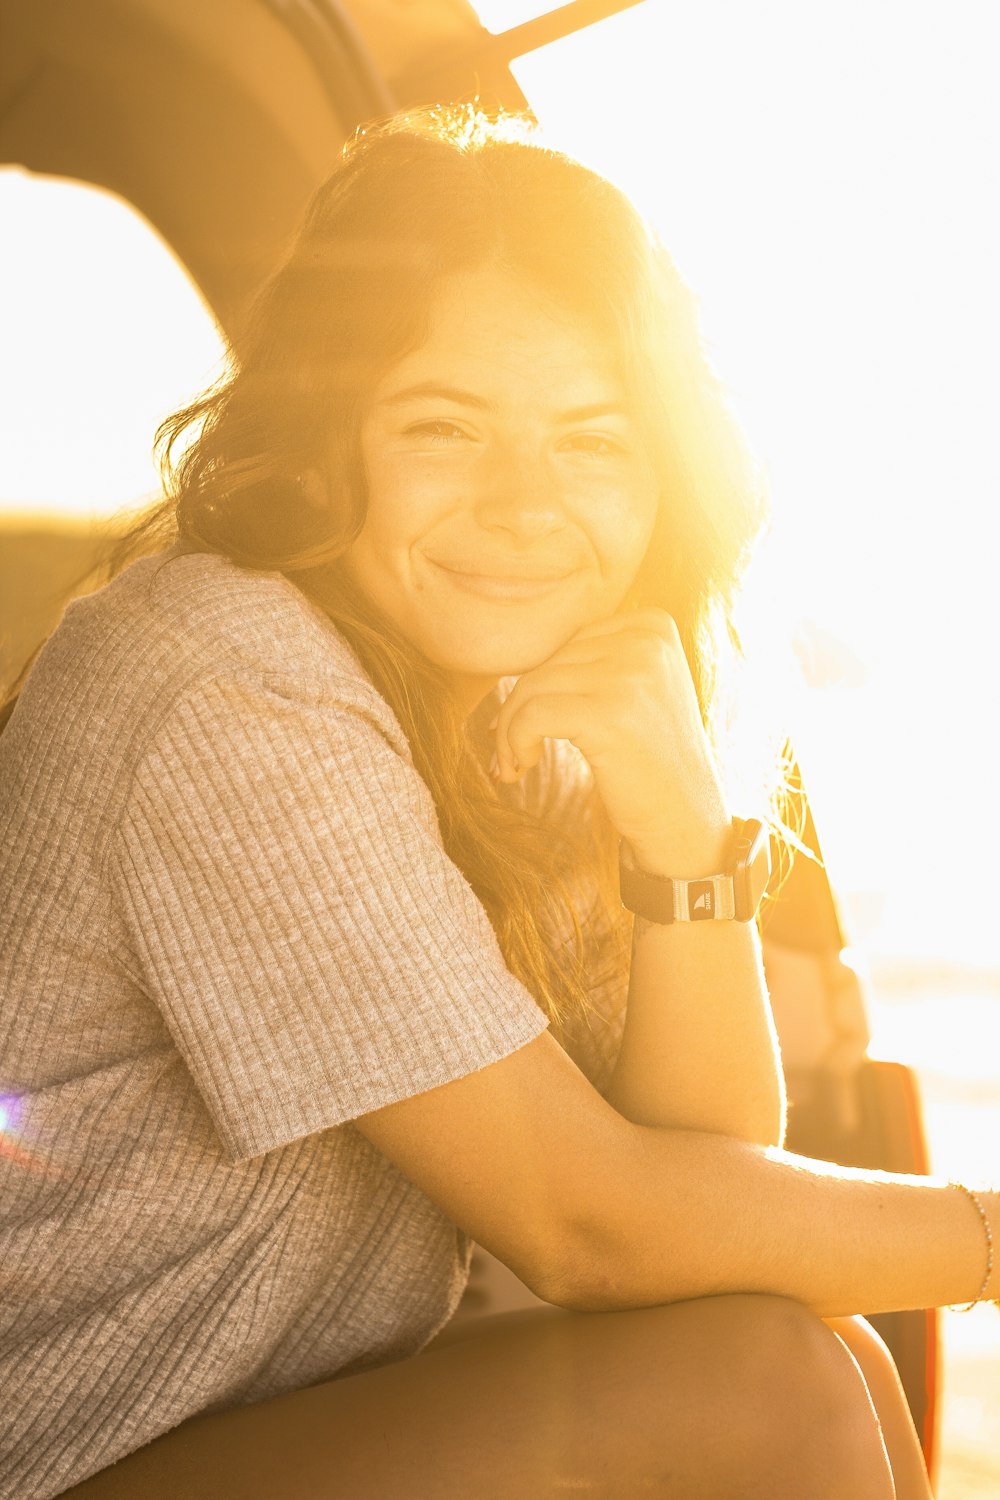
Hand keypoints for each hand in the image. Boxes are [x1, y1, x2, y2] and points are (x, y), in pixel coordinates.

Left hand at [492, 609, 731, 876]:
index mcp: (654, 625)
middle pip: (548, 662)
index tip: (534, 723)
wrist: (684, 819)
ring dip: (509, 729)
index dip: (541, 684)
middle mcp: (647, 641)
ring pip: (531, 687)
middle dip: (519, 708)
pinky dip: (513, 742)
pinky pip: (531, 715)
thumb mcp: (636, 688)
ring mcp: (630, 675)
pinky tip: (521, 767)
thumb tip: (514, 648)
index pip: (568, 641)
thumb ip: (594, 657)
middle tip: (513, 752)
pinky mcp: (608, 714)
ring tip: (514, 763)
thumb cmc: (649, 758)